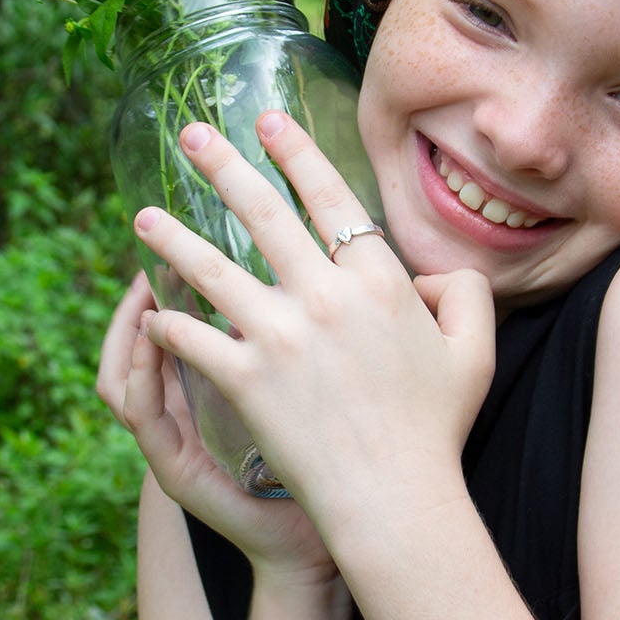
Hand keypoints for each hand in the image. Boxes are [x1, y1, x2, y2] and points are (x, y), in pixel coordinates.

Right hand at [96, 268, 336, 583]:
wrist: (318, 547)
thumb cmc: (328, 463)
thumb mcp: (313, 390)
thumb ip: (309, 338)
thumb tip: (322, 270)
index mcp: (217, 388)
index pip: (182, 320)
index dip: (182, 275)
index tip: (201, 231)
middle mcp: (185, 413)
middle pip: (142, 334)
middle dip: (150, 285)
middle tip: (163, 239)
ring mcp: (174, 440)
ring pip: (123, 369)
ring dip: (130, 320)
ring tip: (147, 280)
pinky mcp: (173, 467)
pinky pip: (137, 410)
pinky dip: (139, 368)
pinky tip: (156, 331)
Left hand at [133, 113, 495, 540]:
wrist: (396, 498)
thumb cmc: (438, 428)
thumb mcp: (476, 350)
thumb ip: (466, 293)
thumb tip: (433, 275)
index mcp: (378, 279)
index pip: (329, 196)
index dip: (295, 151)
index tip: (267, 121)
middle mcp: (324, 293)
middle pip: (261, 212)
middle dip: (220, 165)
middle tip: (190, 135)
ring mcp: (280, 334)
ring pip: (211, 268)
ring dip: (172, 238)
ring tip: (143, 218)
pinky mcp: (246, 378)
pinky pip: (194, 338)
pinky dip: (168, 323)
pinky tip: (151, 312)